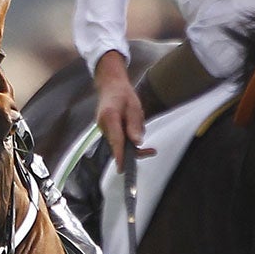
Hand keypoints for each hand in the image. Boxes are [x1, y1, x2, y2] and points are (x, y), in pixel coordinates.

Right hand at [93, 50, 152, 167]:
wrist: (110, 84)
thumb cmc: (122, 93)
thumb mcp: (134, 106)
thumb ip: (135, 125)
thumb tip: (137, 142)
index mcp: (109, 117)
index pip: (116, 141)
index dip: (120, 156)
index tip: (123, 168)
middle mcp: (103, 125)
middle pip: (119, 145)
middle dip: (134, 148)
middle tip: (151, 151)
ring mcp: (103, 128)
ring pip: (120, 142)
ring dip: (132, 138)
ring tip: (136, 117)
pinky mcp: (107, 130)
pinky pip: (119, 138)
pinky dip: (128, 134)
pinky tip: (132, 120)